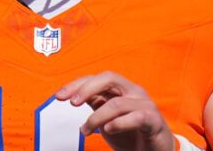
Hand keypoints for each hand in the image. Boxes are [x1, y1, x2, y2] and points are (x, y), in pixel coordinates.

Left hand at [56, 71, 174, 150]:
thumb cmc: (131, 133)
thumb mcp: (107, 118)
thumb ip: (96, 104)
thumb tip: (72, 97)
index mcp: (121, 89)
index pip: (96, 78)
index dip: (76, 84)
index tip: (59, 96)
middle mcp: (133, 91)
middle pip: (109, 78)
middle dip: (86, 88)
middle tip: (72, 103)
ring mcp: (144, 104)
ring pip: (117, 103)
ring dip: (96, 118)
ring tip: (86, 130)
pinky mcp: (153, 120)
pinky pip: (135, 117)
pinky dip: (118, 123)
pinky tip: (108, 130)